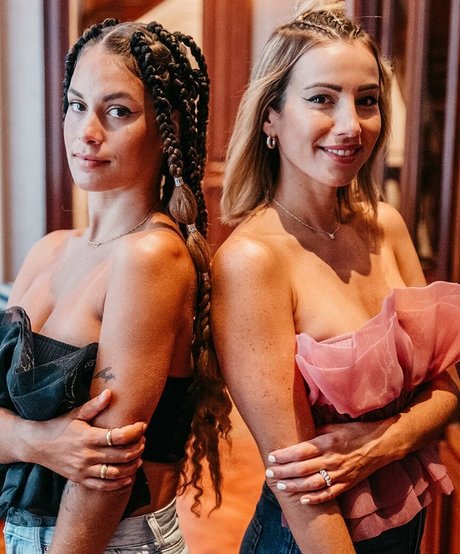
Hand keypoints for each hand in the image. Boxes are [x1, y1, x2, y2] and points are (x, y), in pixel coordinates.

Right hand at [30, 390, 145, 489]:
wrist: (36, 444)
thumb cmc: (59, 426)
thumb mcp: (75, 413)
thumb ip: (94, 405)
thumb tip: (109, 392)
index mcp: (88, 437)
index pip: (118, 436)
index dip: (135, 431)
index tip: (142, 426)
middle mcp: (87, 455)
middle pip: (121, 455)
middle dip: (138, 448)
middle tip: (144, 441)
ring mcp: (83, 470)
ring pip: (115, 473)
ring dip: (131, 466)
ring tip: (139, 458)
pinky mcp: (79, 479)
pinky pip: (102, 486)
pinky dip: (118, 484)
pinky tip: (128, 477)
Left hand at [266, 420, 389, 503]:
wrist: (381, 444)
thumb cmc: (355, 431)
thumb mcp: (334, 426)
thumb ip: (315, 431)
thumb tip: (297, 434)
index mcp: (327, 443)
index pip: (300, 451)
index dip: (283, 456)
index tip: (270, 457)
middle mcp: (331, 459)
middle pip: (302, 469)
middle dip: (283, 472)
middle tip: (269, 473)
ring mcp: (340, 474)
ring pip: (312, 484)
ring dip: (294, 486)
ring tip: (280, 486)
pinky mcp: (347, 483)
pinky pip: (329, 494)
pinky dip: (315, 499)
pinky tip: (303, 500)